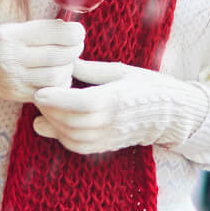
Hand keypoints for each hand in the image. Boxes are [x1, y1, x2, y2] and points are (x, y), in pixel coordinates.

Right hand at [0, 18, 82, 103]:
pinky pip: (49, 92)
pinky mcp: (18, 94)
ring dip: (68, 68)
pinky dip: (60, 84)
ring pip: (56, 75)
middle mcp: (14, 57)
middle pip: (59, 55)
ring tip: (67, 62)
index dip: (74, 32)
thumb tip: (72, 27)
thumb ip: (41, 29)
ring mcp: (16, 78)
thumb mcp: (14, 28)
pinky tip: (58, 77)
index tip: (78, 32)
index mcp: (15, 35)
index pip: (55, 32)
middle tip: (76, 46)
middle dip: (75, 50)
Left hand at [31, 60, 208, 154]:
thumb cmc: (149, 86)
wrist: (171, 113)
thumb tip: (68, 64)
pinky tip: (53, 124)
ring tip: (43, 107)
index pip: (82, 103)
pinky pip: (79, 146)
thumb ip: (93, 71)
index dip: (58, 99)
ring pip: (71, 136)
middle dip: (49, 109)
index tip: (40, 91)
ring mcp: (109, 137)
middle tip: (37, 93)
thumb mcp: (122, 71)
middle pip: (71, 120)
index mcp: (117, 99)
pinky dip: (61, 137)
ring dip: (52, 123)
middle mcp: (112, 122)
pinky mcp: (107, 145)